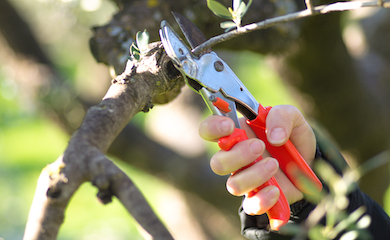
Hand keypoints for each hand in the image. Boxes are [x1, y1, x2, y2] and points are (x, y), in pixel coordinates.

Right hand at [199, 105, 315, 215]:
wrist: (310, 163)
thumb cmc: (292, 136)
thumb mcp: (292, 117)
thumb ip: (281, 117)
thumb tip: (274, 136)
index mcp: (236, 134)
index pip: (208, 131)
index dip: (212, 128)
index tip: (230, 126)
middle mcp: (235, 158)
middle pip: (217, 163)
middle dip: (238, 155)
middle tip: (260, 146)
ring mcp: (245, 179)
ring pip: (233, 185)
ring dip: (254, 175)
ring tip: (274, 164)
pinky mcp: (258, 197)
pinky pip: (251, 206)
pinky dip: (263, 199)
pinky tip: (276, 190)